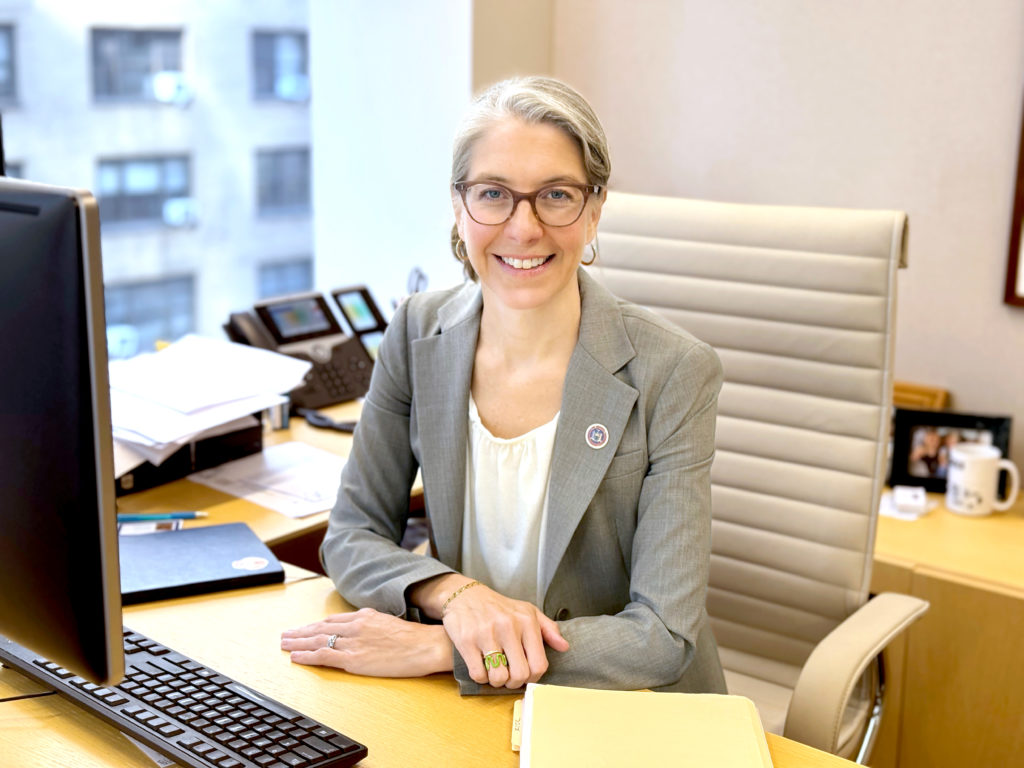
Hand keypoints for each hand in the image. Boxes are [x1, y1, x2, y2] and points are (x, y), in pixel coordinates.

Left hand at [280, 608, 453, 677]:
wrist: (426, 645)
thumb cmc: (415, 638)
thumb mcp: (390, 623)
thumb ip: (373, 624)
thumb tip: (364, 628)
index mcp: (365, 616)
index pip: (333, 620)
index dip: (315, 625)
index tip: (304, 628)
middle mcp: (355, 626)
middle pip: (320, 628)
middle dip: (300, 632)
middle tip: (285, 635)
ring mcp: (353, 642)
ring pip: (318, 640)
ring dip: (298, 643)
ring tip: (284, 645)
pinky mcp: (355, 659)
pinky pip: (324, 656)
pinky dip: (307, 656)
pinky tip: (296, 658)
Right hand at [440, 583, 569, 689]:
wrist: (465, 595)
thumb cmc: (500, 607)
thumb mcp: (527, 611)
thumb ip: (548, 629)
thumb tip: (564, 647)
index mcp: (526, 621)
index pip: (539, 664)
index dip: (533, 677)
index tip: (525, 675)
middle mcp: (508, 627)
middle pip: (520, 675)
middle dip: (514, 683)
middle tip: (509, 677)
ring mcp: (486, 634)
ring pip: (499, 677)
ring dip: (496, 681)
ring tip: (494, 672)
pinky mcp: (467, 641)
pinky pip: (478, 674)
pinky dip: (481, 678)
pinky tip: (481, 667)